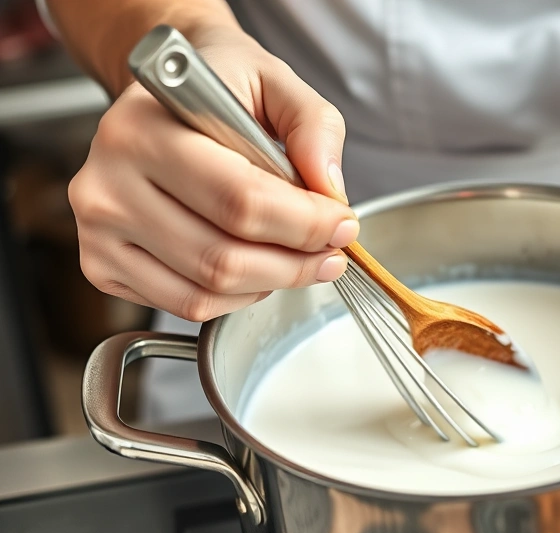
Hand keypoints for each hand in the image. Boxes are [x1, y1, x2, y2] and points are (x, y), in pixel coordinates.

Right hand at [69, 25, 356, 321]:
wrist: (169, 89)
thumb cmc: (222, 87)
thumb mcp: (277, 82)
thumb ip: (314, 127)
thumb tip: (329, 189)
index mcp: (143, 128)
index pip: (239, 199)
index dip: (304, 224)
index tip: (343, 224)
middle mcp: (107, 182)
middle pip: (222, 257)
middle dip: (296, 263)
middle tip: (332, 252)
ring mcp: (97, 230)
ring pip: (205, 290)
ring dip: (271, 284)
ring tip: (300, 258)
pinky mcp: (102, 264)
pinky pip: (186, 305)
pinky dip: (237, 298)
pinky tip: (255, 266)